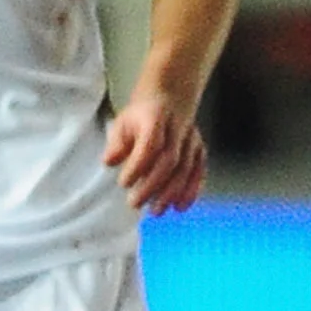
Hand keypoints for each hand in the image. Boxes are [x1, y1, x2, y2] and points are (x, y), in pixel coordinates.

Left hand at [102, 90, 208, 212]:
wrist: (171, 99)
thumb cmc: (142, 116)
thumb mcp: (123, 121)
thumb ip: (116, 142)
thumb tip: (109, 162)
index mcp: (156, 118)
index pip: (150, 145)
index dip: (138, 166)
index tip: (123, 183)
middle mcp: (178, 129)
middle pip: (169, 161)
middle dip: (152, 185)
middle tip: (135, 203)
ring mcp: (192, 140)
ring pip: (185, 169)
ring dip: (171, 193)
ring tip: (155, 211)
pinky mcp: (201, 150)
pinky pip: (198, 172)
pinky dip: (190, 191)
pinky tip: (179, 207)